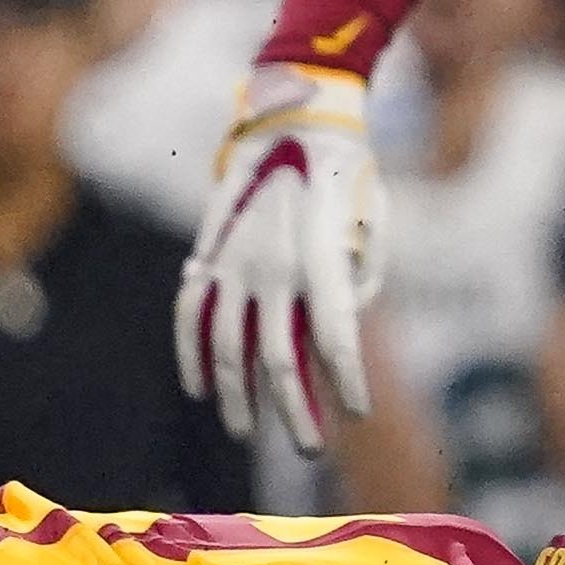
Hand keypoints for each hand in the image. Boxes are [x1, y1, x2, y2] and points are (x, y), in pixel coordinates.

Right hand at [177, 62, 385, 452]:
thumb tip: (334, 331)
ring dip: (237, 397)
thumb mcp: (374, 223)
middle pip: (277, 359)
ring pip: (227, 347)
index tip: (357, 413)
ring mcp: (234, 261)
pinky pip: (191, 314)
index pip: (334, 338)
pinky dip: (192, 354)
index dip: (346, 381)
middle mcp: (273, 265)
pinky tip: (199, 389)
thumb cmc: (348, 176)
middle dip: (295, 411)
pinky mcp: (210, 253)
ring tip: (249, 432)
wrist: (293, 117)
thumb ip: (358, 282)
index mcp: (321, 257)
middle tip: (311, 448)